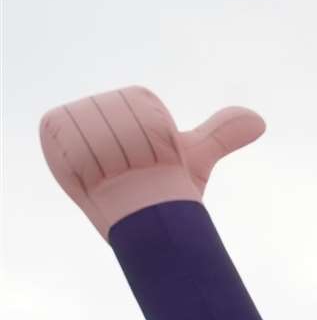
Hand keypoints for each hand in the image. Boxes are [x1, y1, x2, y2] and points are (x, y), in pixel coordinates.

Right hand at [38, 85, 264, 239]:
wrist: (141, 217)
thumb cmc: (169, 186)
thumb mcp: (195, 156)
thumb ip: (222, 133)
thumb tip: (259, 120)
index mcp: (126, 103)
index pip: (140, 104)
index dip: (157, 134)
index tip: (158, 156)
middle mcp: (95, 108)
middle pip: (118, 116)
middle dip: (136, 149)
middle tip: (139, 171)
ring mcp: (73, 122)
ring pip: (97, 128)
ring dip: (111, 157)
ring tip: (118, 173)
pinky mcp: (54, 133)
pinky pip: (70, 138)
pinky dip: (84, 159)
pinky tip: (93, 173)